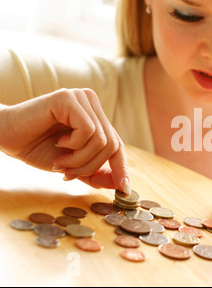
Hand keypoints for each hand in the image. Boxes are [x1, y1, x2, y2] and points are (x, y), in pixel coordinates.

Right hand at [0, 88, 130, 192]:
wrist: (5, 136)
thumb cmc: (37, 147)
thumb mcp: (72, 165)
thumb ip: (94, 172)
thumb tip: (119, 185)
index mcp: (95, 116)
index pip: (118, 145)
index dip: (121, 168)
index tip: (124, 189)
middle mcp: (92, 103)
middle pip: (112, 145)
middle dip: (91, 167)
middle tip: (68, 174)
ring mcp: (82, 98)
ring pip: (101, 140)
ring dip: (80, 160)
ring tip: (60, 161)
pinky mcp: (69, 98)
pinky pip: (88, 130)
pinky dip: (74, 146)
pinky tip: (59, 143)